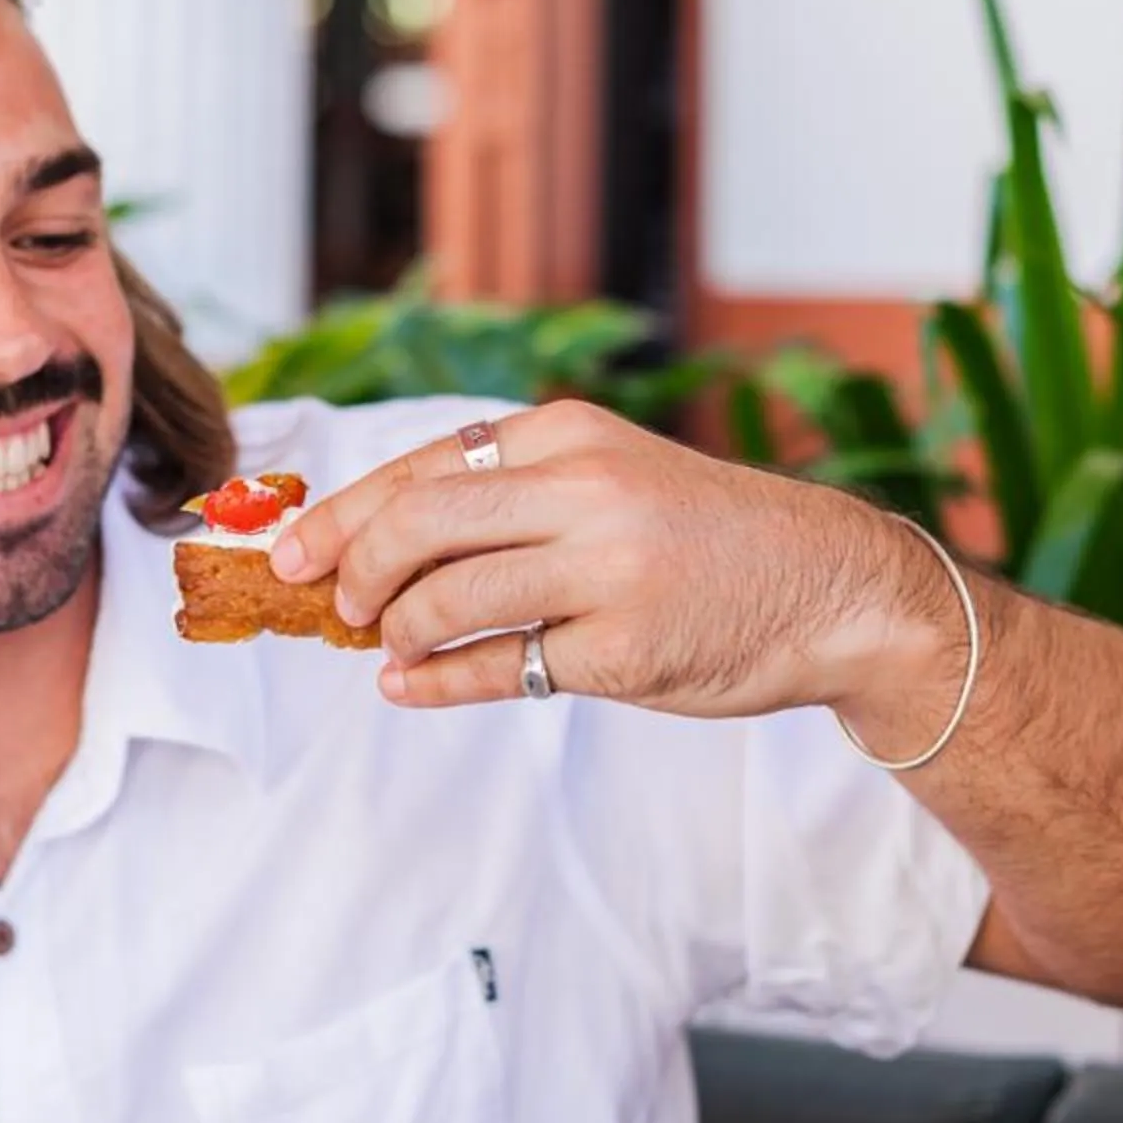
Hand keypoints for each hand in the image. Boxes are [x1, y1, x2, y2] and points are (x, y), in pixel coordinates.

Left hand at [272, 401, 960, 724]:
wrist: (832, 588)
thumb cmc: (708, 538)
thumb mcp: (613, 477)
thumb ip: (511, 494)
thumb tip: (381, 540)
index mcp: (570, 434)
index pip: (424, 465)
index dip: (342, 512)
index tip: (291, 551)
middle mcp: (583, 489)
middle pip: (416, 523)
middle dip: (352, 570)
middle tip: (337, 607)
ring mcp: (604, 570)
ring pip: (446, 598)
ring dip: (396, 632)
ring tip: (389, 649)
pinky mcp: (622, 649)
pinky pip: (499, 669)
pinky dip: (437, 683)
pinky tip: (411, 688)